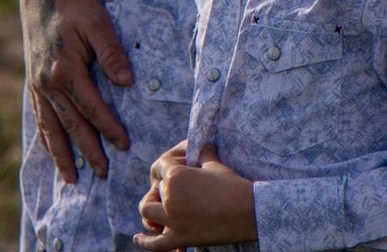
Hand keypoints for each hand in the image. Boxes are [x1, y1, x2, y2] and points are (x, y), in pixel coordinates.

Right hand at [21, 0, 130, 181]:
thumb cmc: (75, 7)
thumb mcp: (97, 22)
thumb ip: (111, 52)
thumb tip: (127, 82)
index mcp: (66, 70)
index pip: (91, 107)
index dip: (108, 127)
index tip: (124, 144)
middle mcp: (48, 83)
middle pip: (72, 124)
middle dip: (88, 151)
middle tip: (104, 173)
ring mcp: (38, 86)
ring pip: (52, 127)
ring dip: (62, 155)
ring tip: (72, 178)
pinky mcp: (33, 83)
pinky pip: (40, 118)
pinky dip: (46, 139)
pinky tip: (53, 152)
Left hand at [135, 142, 257, 249]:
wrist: (249, 212)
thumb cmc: (233, 186)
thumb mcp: (215, 164)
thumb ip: (202, 154)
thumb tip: (202, 144)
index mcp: (176, 177)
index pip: (161, 165)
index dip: (171, 163)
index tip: (182, 165)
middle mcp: (170, 198)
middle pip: (156, 189)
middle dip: (165, 186)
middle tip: (182, 187)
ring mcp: (173, 220)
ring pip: (147, 211)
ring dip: (151, 207)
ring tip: (158, 207)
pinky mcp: (180, 238)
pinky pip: (155, 244)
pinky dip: (144, 241)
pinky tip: (138, 237)